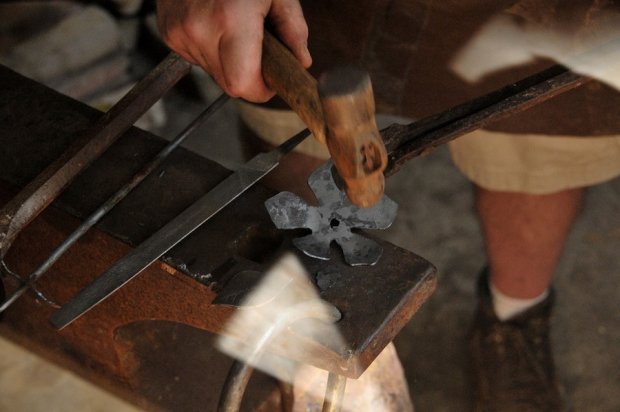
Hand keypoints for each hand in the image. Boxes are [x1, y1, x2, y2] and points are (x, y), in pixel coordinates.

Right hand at [156, 0, 311, 101]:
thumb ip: (293, 29)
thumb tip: (301, 62)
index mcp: (231, 20)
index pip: (243, 85)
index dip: (260, 89)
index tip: (270, 81)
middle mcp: (200, 30)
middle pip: (228, 85)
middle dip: (247, 75)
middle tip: (257, 50)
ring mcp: (180, 32)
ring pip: (213, 72)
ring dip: (228, 61)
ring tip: (233, 27)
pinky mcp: (169, 32)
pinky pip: (196, 57)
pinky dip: (210, 49)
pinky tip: (215, 24)